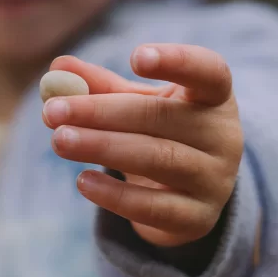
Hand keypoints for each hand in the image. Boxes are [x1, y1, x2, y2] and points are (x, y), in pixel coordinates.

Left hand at [42, 44, 242, 247]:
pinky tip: (83, 181)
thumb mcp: (136, 105)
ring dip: (103, 148)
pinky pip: (155, 207)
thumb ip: (100, 86)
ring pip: (157, 159)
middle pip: (164, 118)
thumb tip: (58, 68)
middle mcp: (224, 137)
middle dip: (102, 112)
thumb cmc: (159, 135)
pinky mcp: (198, 219)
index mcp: (214, 98)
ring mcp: (215, 180)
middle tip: (54, 110)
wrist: (183, 197)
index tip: (135, 57)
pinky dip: (116, 195)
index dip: (177, 62)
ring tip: (59, 140)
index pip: (210, 72)